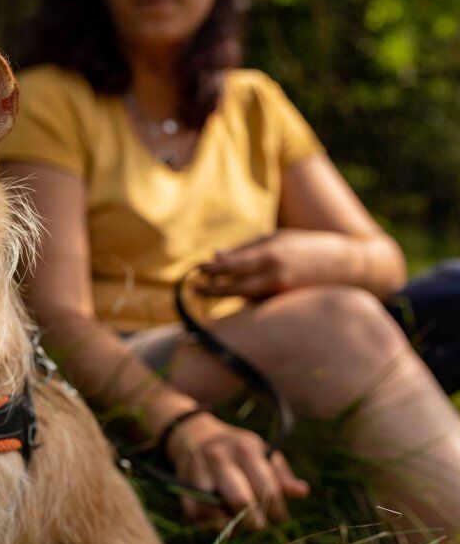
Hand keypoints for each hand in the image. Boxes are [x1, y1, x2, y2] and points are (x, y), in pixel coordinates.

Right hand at [166, 412, 309, 530]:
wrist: (194, 435)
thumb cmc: (238, 451)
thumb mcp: (262, 454)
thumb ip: (281, 475)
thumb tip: (302, 492)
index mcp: (245, 449)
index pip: (267, 488)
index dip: (277, 510)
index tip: (281, 520)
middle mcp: (219, 457)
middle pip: (240, 500)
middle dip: (254, 522)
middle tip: (260, 527)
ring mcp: (197, 470)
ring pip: (214, 510)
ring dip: (229, 525)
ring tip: (240, 527)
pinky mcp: (182, 483)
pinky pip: (194, 513)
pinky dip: (208, 524)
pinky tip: (221, 523)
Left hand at [197, 230, 345, 298]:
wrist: (348, 266)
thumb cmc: (306, 246)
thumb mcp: (277, 239)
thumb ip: (246, 248)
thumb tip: (216, 256)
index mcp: (271, 255)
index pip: (231, 266)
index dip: (211, 270)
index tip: (197, 271)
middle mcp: (275, 277)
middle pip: (234, 289)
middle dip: (212, 290)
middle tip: (195, 289)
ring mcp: (283, 294)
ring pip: (246, 299)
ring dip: (229, 295)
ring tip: (214, 289)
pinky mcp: (289, 305)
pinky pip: (262, 305)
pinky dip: (250, 301)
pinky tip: (244, 296)